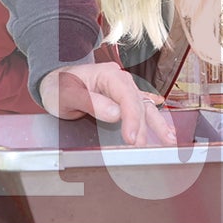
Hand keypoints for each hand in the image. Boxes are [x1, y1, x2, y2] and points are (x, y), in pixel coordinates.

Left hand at [39, 62, 176, 147]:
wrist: (52, 81)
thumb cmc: (58, 85)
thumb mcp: (68, 94)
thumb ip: (91, 102)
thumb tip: (116, 113)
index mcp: (108, 75)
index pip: (127, 97)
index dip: (132, 119)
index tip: (132, 138)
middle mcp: (119, 80)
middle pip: (138, 104)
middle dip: (143, 126)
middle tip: (143, 147)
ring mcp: (122, 89)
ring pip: (144, 106)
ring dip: (157, 123)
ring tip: (169, 139)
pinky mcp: (121, 98)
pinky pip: (141, 107)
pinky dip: (152, 117)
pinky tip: (165, 124)